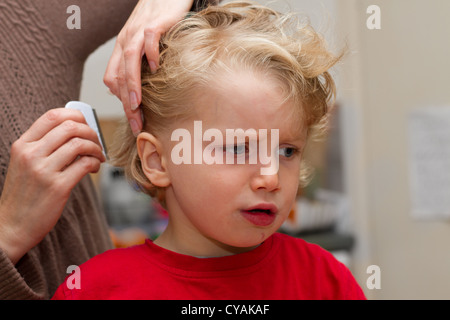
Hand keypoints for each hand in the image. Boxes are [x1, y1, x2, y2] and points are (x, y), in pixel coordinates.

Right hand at [0, 108, 105, 264]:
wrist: (12, 226)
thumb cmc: (24, 195)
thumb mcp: (25, 164)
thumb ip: (45, 146)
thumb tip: (77, 131)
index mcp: (23, 145)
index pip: (52, 116)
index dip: (75, 115)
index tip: (86, 124)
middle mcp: (31, 154)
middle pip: (70, 127)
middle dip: (91, 132)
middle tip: (97, 143)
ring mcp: (43, 170)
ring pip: (80, 144)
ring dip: (96, 148)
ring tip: (98, 157)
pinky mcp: (57, 186)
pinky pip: (85, 164)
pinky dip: (95, 163)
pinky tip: (94, 168)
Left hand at [104, 0, 193, 135]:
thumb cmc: (158, 20)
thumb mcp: (143, 44)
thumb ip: (140, 64)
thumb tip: (139, 89)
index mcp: (121, 49)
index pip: (112, 79)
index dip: (119, 102)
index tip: (133, 120)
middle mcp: (125, 41)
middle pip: (119, 76)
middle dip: (125, 103)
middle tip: (136, 124)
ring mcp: (138, 32)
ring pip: (129, 61)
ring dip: (131, 86)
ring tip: (137, 106)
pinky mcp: (154, 23)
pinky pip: (148, 40)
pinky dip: (150, 56)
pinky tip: (155, 69)